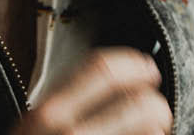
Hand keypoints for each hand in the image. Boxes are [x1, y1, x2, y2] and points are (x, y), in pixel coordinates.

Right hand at [10, 47, 171, 134]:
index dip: (133, 64)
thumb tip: (120, 79)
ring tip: (149, 134)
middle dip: (157, 104)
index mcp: (48, 113)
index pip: (102, 69)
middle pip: (139, 104)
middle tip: (156, 109)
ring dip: (157, 132)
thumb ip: (67, 101)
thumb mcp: (36, 124)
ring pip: (151, 134)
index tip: (146, 69)